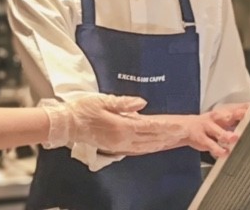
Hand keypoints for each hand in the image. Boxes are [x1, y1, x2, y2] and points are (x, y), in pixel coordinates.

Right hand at [40, 94, 187, 154]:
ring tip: (173, 139)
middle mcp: (122, 139)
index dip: (166, 127)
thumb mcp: (102, 100)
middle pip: (151, 139)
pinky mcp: (115, 147)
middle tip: (182, 133)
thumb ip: (124, 103)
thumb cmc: (81, 110)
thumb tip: (142, 102)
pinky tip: (154, 144)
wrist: (67, 123)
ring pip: (146, 146)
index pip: (150, 127)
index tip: (179, 126)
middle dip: (168, 136)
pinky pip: (138, 149)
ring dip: (161, 142)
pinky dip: (149, 147)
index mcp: (121, 127)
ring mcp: (119, 145)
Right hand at [152, 105, 247, 157]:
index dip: (247, 108)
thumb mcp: (222, 119)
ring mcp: (208, 128)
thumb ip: (237, 120)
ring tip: (233, 138)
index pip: (237, 108)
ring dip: (225, 134)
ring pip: (218, 131)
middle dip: (236, 116)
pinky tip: (224, 152)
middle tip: (245, 115)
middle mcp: (216, 119)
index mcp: (223, 113)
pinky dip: (218, 149)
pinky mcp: (202, 139)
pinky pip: (210, 144)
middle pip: (227, 116)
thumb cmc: (207, 125)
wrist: (184, 128)